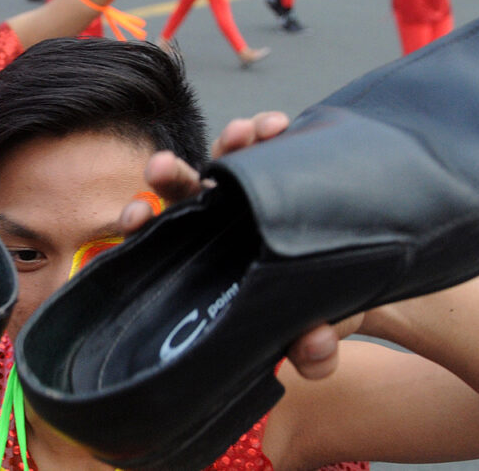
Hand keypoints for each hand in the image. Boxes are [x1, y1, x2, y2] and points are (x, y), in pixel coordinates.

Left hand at [116, 112, 362, 379]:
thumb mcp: (311, 340)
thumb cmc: (308, 318)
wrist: (344, 293)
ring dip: (230, 141)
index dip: (139, 225)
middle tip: (162, 165)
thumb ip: (312, 352)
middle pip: (180, 192)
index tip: (134, 216)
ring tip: (248, 132)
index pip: (157, 240)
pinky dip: (266, 133)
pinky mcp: (275, 172)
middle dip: (168, 173)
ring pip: (224, 160)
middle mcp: (213, 221)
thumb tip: (315, 347)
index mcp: (199, 260)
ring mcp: (243, 194)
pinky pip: (265, 147)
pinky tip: (280, 126)